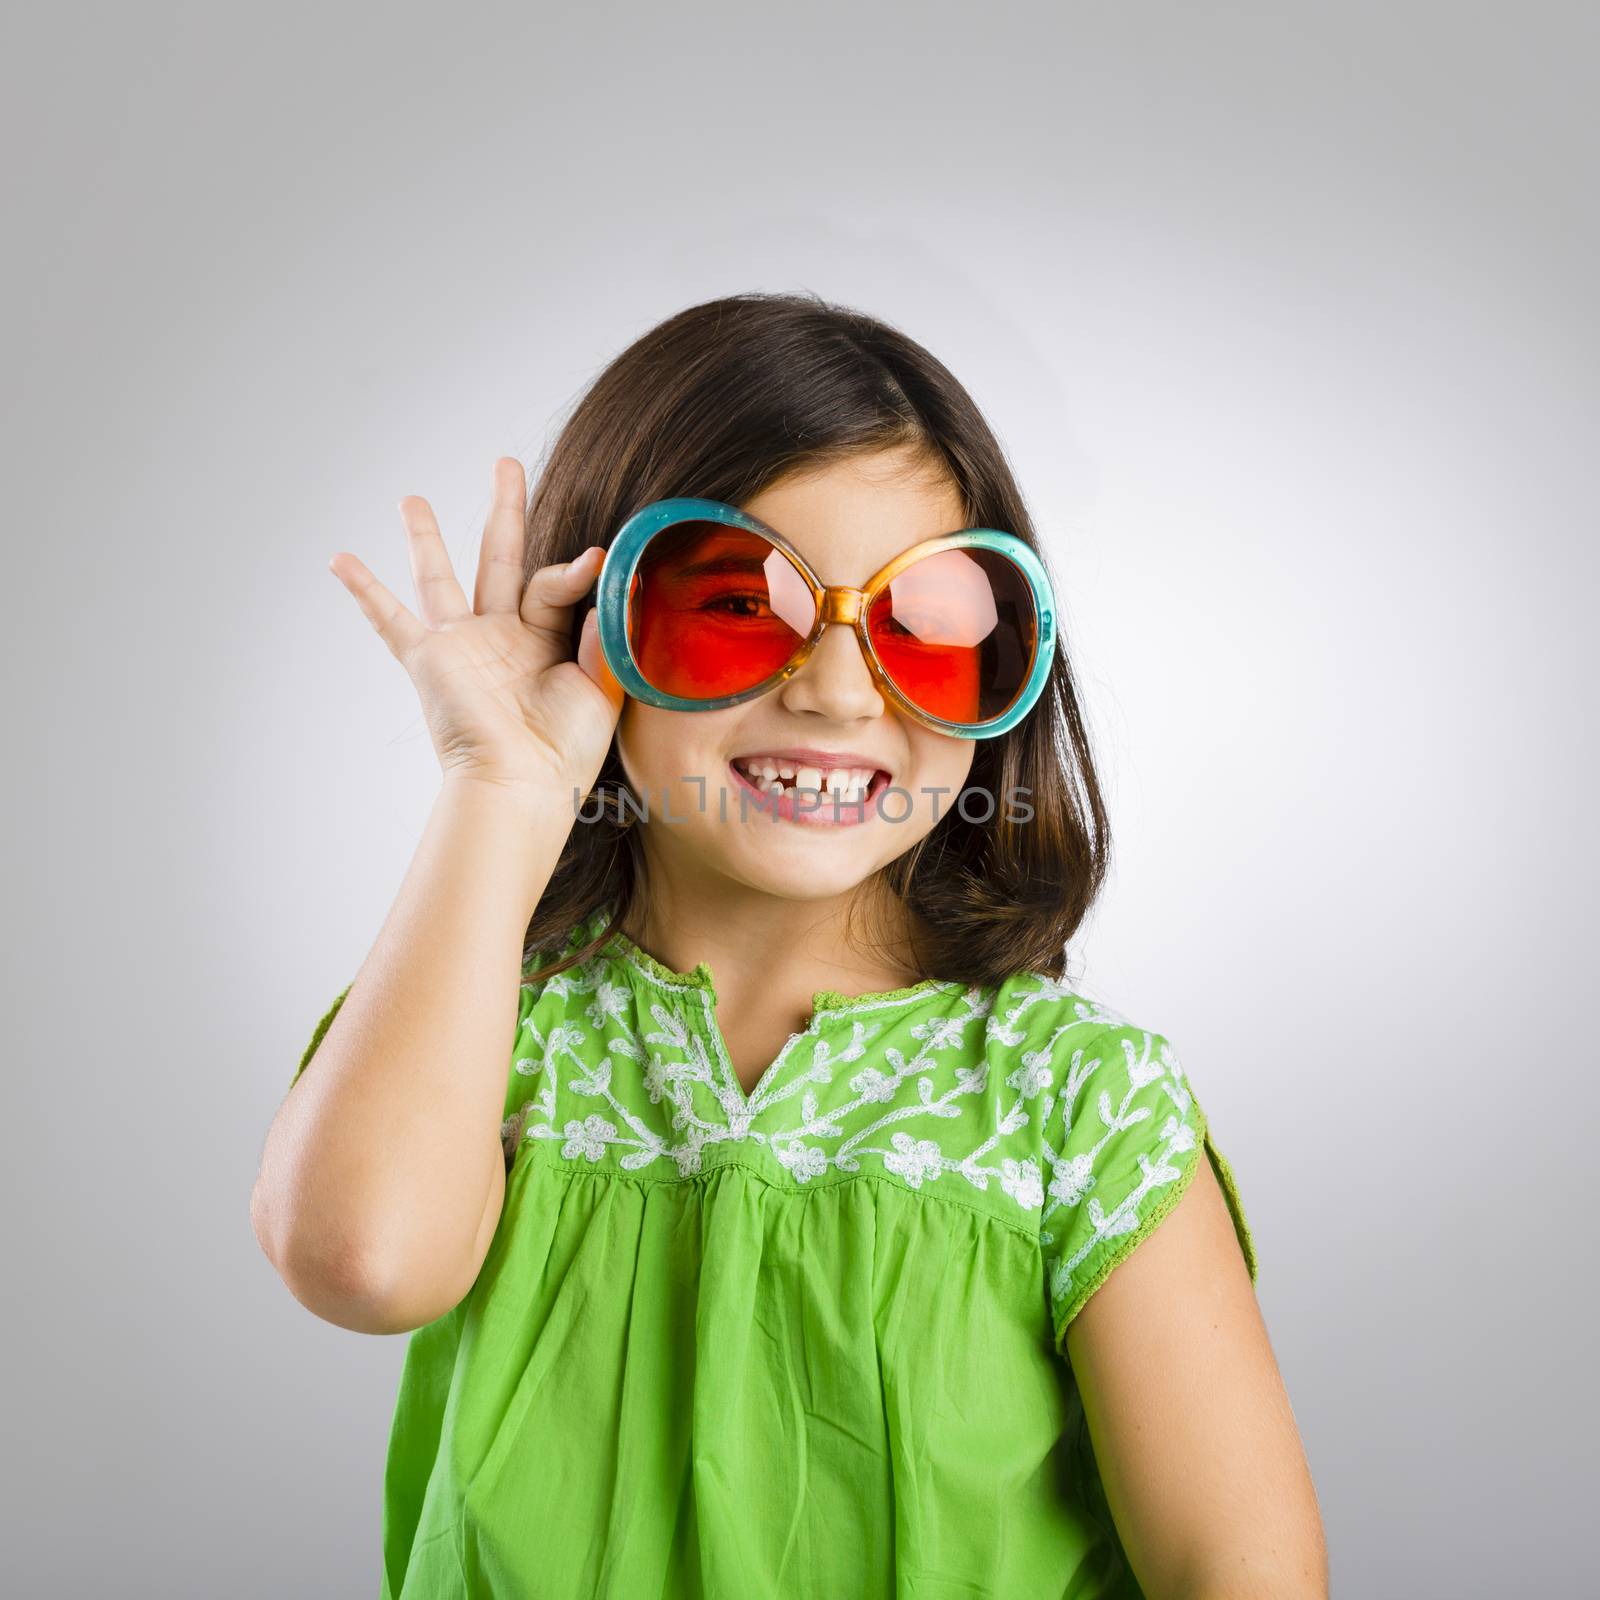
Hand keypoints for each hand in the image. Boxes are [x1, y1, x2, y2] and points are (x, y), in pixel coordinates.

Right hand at [328, 457, 625, 794]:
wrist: (523, 784)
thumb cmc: (568, 749)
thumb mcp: (601, 685)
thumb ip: (601, 634)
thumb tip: (607, 582)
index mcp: (548, 640)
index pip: (556, 583)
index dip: (575, 570)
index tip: (597, 559)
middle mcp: (503, 635)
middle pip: (502, 557)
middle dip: (505, 509)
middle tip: (506, 463)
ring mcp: (463, 645)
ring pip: (441, 577)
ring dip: (425, 538)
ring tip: (411, 499)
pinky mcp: (430, 661)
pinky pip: (391, 620)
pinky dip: (364, 591)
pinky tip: (339, 559)